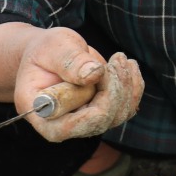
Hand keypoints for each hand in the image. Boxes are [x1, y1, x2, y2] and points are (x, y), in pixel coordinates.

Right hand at [14, 29, 143, 141]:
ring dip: (126, 85)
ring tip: (119, 58)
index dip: (94, 108)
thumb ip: (70, 61)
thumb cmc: (46, 50)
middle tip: (117, 58)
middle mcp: (65, 124)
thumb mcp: (53, 48)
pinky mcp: (103, 112)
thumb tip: (94, 75)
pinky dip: (133, 86)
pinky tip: (128, 65)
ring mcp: (86, 120)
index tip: (104, 73)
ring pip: (118, 115)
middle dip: (115, 89)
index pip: (69, 128)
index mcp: (42, 114)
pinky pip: (127, 106)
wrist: (50, 54)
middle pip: (101, 121)